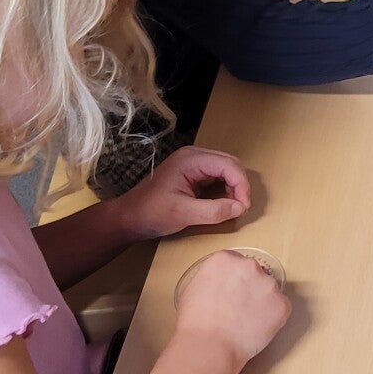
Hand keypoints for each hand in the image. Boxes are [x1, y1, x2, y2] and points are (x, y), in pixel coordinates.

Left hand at [114, 146, 249, 238]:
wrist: (129, 217)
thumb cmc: (151, 213)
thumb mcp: (183, 213)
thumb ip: (214, 210)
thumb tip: (240, 208)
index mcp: (191, 159)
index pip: (229, 165)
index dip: (242, 186)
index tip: (243, 208)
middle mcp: (194, 156)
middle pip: (230, 164)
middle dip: (240, 185)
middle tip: (241, 208)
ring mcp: (193, 163)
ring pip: (226, 169)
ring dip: (234, 187)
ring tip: (234, 207)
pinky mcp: (193, 173)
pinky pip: (218, 176)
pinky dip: (226, 189)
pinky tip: (224, 203)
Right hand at [174, 250, 290, 364]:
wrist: (209, 346)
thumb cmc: (195, 323)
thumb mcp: (192, 288)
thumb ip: (211, 277)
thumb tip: (220, 281)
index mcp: (225, 259)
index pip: (236, 263)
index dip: (235, 280)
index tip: (233, 292)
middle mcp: (249, 266)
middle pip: (254, 273)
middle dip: (249, 288)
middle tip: (239, 308)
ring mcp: (268, 284)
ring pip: (269, 290)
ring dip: (262, 302)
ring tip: (245, 321)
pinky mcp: (282, 304)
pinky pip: (280, 307)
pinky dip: (272, 317)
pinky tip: (256, 327)